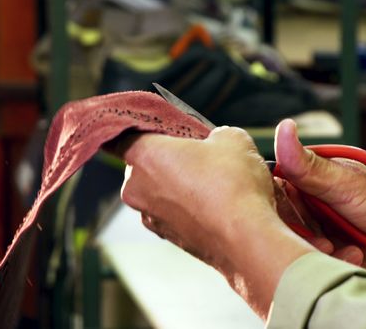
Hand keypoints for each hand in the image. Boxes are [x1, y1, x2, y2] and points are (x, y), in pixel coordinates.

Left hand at [118, 127, 316, 316]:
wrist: (246, 238)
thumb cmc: (233, 183)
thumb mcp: (231, 139)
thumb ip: (214, 135)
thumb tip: (216, 143)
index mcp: (144, 155)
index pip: (119, 136)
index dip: (135, 129)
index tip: (154, 128)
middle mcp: (136, 187)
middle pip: (143, 163)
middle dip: (166, 158)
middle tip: (198, 154)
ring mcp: (150, 216)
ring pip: (158, 190)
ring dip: (177, 185)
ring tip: (213, 183)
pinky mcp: (167, 237)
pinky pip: (171, 212)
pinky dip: (187, 207)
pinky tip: (214, 205)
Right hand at [273, 119, 365, 285]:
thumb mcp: (344, 182)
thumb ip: (310, 165)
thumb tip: (284, 127)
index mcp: (300, 184)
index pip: (268, 192)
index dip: (271, 204)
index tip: (285, 214)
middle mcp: (300, 211)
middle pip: (275, 225)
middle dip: (296, 234)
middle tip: (320, 237)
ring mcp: (309, 238)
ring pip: (290, 251)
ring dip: (313, 251)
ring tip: (336, 247)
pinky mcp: (320, 263)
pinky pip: (311, 270)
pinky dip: (331, 263)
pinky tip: (353, 256)